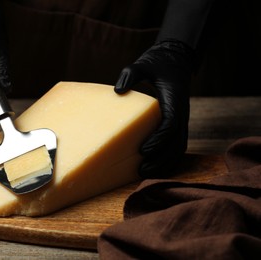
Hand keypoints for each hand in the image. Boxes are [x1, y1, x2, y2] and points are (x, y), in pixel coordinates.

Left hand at [114, 39, 194, 177]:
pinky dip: (167, 158)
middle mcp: (181, 113)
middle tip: (141, 169)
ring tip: (145, 172)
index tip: (143, 150)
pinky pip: (176, 145)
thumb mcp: (144, 64)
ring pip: (178, 147)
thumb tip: (118, 90)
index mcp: (174, 100)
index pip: (170, 124)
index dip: (158, 139)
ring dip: (164, 162)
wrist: (176, 60)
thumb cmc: (158, 63)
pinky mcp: (178, 124)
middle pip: (175, 142)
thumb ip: (131, 74)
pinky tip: (153, 166)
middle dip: (160, 158)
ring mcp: (181, 120)